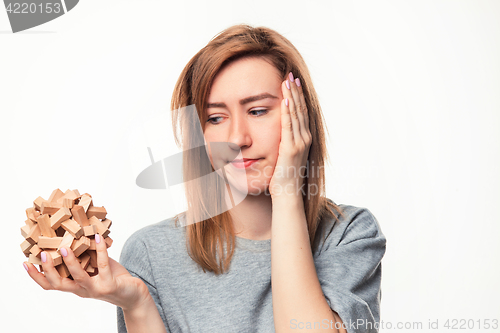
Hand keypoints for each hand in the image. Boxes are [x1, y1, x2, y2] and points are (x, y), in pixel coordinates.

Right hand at [23, 233, 149, 311]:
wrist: (133, 294)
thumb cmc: (112, 278)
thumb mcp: (94, 267)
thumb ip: (85, 256)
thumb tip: (75, 234)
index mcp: (75, 287)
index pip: (50, 285)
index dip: (37, 276)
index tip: (26, 262)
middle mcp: (82, 290)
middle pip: (59, 284)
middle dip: (49, 269)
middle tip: (42, 253)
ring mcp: (95, 288)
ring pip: (78, 277)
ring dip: (70, 262)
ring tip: (65, 248)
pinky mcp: (109, 285)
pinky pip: (103, 264)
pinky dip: (100, 249)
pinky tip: (98, 237)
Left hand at [268, 72, 311, 198]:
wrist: (288, 194)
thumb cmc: (284, 178)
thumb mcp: (286, 156)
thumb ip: (285, 143)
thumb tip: (280, 135)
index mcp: (304, 139)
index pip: (302, 113)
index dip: (298, 97)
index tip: (293, 82)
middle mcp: (305, 139)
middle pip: (300, 109)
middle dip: (295, 91)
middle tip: (291, 75)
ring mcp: (299, 143)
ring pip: (296, 115)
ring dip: (291, 97)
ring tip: (288, 81)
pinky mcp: (291, 149)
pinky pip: (289, 127)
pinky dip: (288, 113)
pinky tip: (286, 101)